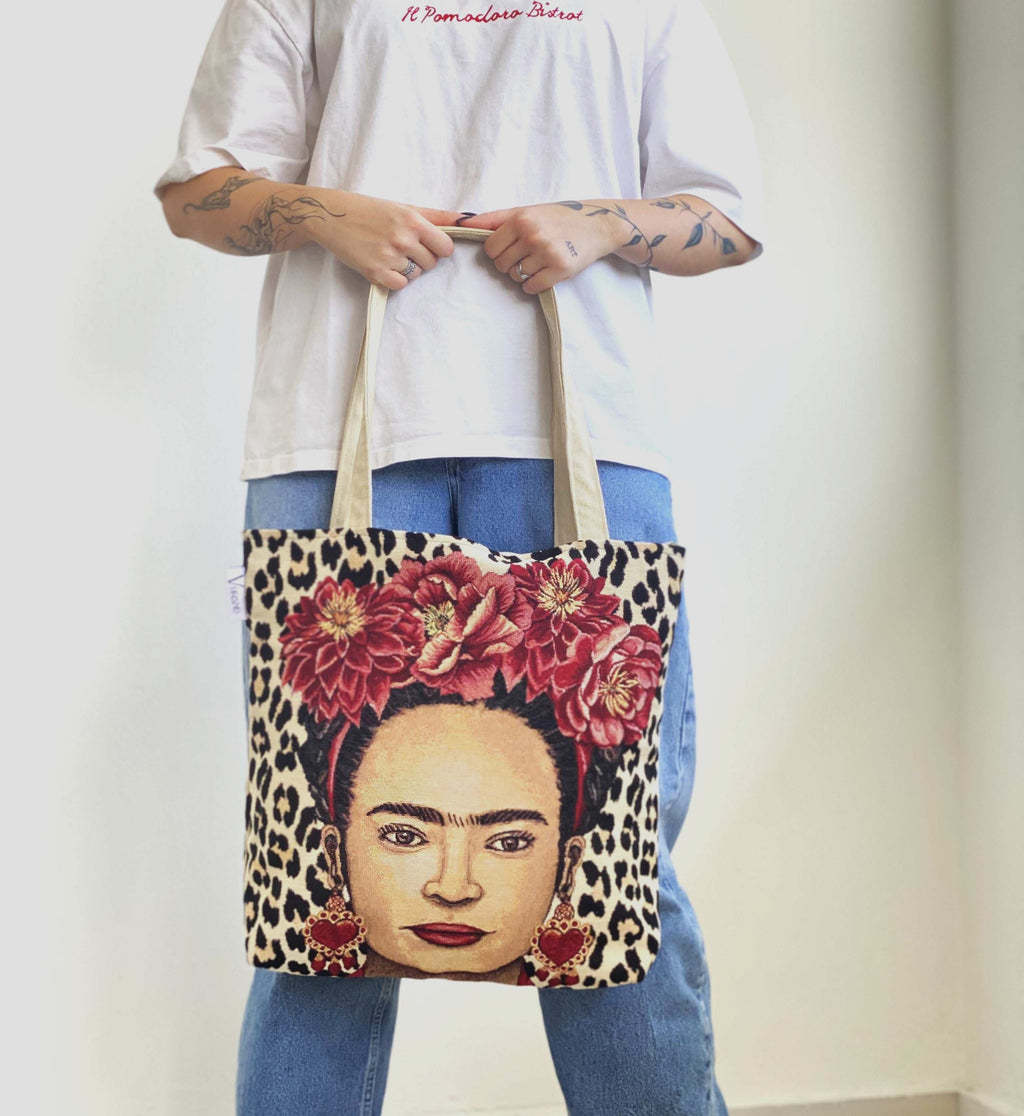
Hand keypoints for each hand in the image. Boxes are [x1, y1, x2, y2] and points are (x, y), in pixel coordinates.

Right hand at [306, 190, 467, 290]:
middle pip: (432, 263)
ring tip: (389, 253)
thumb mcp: (403, 207)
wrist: (332, 217)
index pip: (446, 247)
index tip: (428, 245)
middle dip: (422, 258)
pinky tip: (383, 264)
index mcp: (413, 220)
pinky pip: (400, 285)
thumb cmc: (369, 210)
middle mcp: (403, 239)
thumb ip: (436, 216)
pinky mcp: (376, 272)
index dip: (439, 248)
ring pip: (416, 275)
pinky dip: (395, 278)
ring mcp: (389, 257)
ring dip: (407, 268)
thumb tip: (466, 219)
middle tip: (402, 247)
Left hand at [455, 201, 617, 293]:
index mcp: (521, 219)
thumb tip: (462, 222)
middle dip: (509, 264)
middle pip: (500, 264)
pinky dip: (534, 284)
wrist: (598, 224)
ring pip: (515, 277)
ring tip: (538, 262)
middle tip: (526, 256)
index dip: (497, 251)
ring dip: (522, 275)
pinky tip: (545, 273)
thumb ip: (495, 218)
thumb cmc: (557, 217)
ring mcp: (546, 253)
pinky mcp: (559, 270)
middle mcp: (532, 235)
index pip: (489, 247)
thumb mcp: (526, 210)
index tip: (510, 248)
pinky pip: (531, 287)